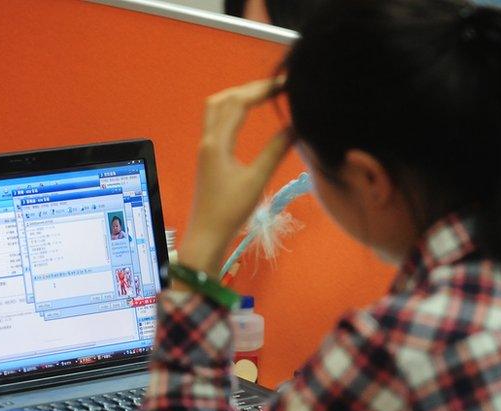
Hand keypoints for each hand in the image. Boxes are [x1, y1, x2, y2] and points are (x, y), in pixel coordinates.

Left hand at [177, 78, 290, 275]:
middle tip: (276, 87)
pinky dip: (232, 110)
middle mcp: (207, 140)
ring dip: (237, 97)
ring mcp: (205, 147)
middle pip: (223, 100)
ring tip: (263, 95)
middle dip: (249, 89)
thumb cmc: (230, 211)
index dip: (262, 89)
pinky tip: (247, 115)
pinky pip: (217, 122)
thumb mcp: (257, 180)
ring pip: (216, 109)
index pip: (238, 103)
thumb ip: (275, 150)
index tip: (285, 84)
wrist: (206, 235)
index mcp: (217, 143)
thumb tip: (295, 127)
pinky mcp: (208, 156)